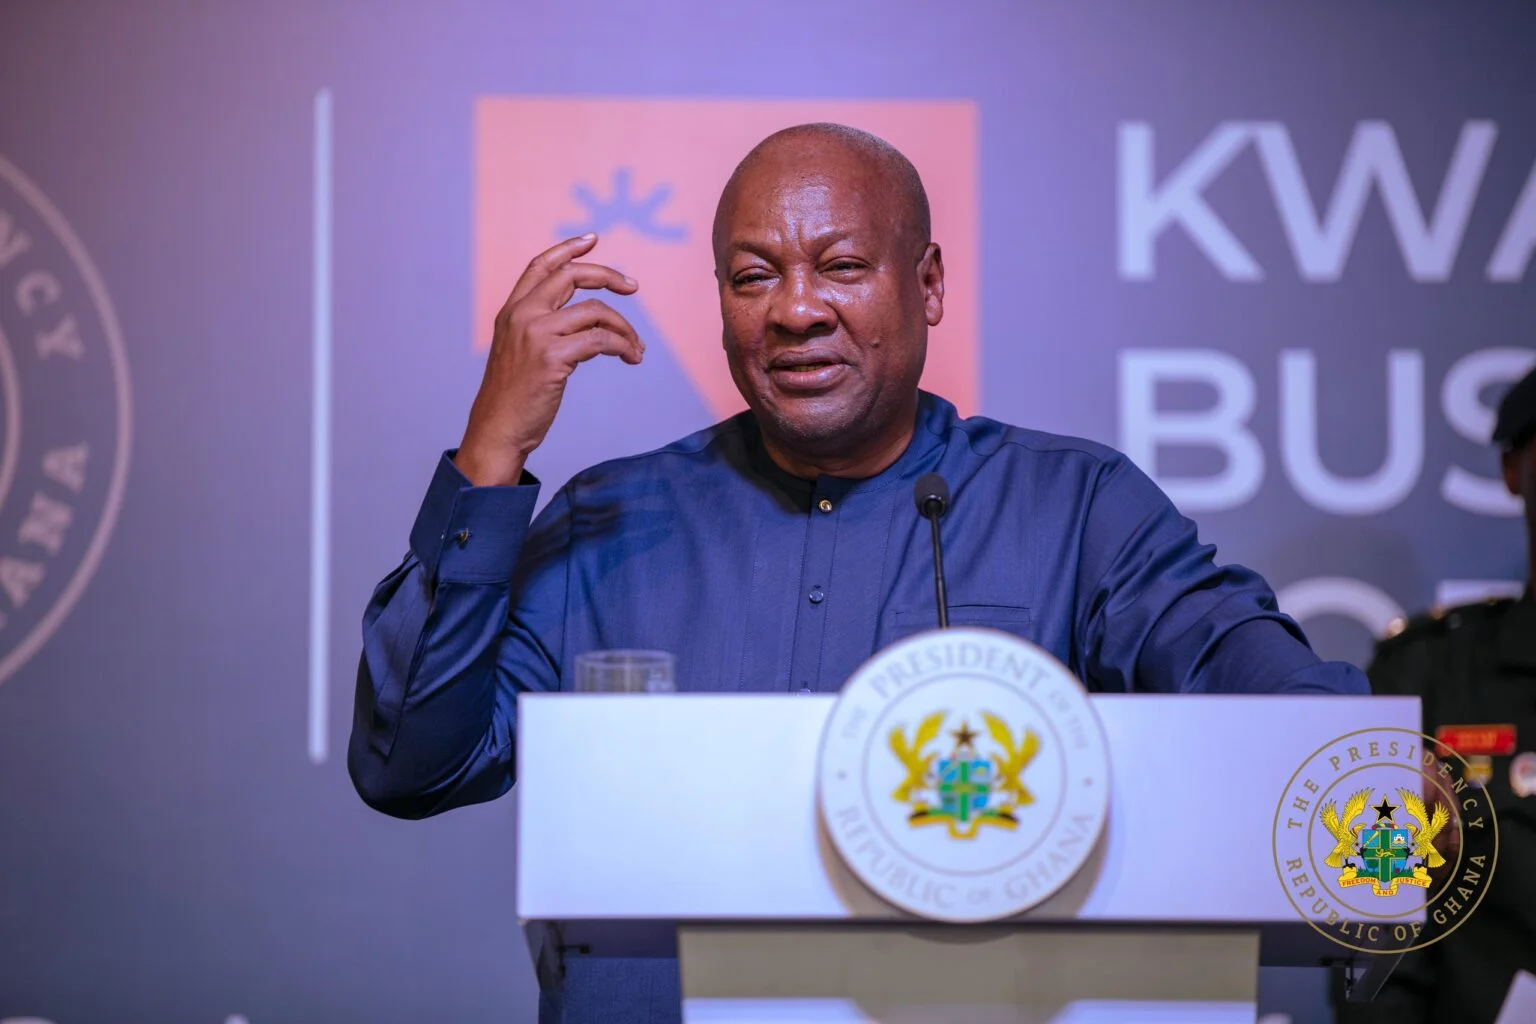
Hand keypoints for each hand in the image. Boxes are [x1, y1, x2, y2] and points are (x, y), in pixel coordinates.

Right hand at [455, 234, 642, 485]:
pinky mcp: (553, 358)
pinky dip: (623, 347)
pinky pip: (601, 341)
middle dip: (608, 275)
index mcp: (512, 312)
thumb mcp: (518, 352)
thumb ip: (541, 329)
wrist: (497, 429)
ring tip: (636, 347)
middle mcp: (522, 316)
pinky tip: (631, 357)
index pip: (540, 266)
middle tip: (633, 286)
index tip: (593, 239)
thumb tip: (584, 321)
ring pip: (594, 311)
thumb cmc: (513, 398)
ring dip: (624, 327)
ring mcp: (536, 335)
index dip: (567, 248)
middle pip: (571, 276)